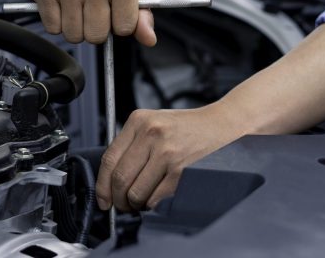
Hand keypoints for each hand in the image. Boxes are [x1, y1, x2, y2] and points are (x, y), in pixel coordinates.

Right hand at [30, 0, 155, 45]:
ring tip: (78, 8)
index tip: (114, 12)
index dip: (119, 25)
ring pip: (73, 35)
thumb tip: (149, 39)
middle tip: (94, 11)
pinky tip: (64, 5)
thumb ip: (141, 16)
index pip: (124, 28)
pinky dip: (57, 23)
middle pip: (96, 36)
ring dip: (76, 28)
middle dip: (96, 30)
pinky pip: (52, 28)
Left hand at [96, 105, 243, 211]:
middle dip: (118, 199)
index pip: (109, 159)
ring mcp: (167, 153)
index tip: (103, 198)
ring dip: (136, 204)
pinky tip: (159, 196)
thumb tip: (110, 179)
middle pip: (120, 179)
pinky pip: (156, 199)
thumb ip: (132, 144)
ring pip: (136, 193)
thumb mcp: (154, 123)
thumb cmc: (187, 127)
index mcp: (139, 120)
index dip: (102, 185)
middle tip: (122, 204)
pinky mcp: (181, 171)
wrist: (222, 124)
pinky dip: (153, 204)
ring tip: (143, 199)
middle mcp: (151, 134)